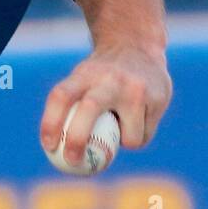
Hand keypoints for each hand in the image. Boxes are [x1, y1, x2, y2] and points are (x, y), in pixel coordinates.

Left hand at [39, 44, 171, 166]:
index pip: (61, 96)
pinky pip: (144, 136)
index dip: (50, 122)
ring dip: (121, 143)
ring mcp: (136, 88)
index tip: (48, 146)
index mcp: (85, 74)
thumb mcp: (81, 79)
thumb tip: (54, 152)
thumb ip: (69, 107)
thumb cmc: (100, 74)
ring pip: (127, 136)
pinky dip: (137, 138)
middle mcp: (110, 79)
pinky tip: (138, 120)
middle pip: (90, 109)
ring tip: (120, 128)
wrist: (136, 47)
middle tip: (72, 161)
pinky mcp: (159, 98)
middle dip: (78, 139)